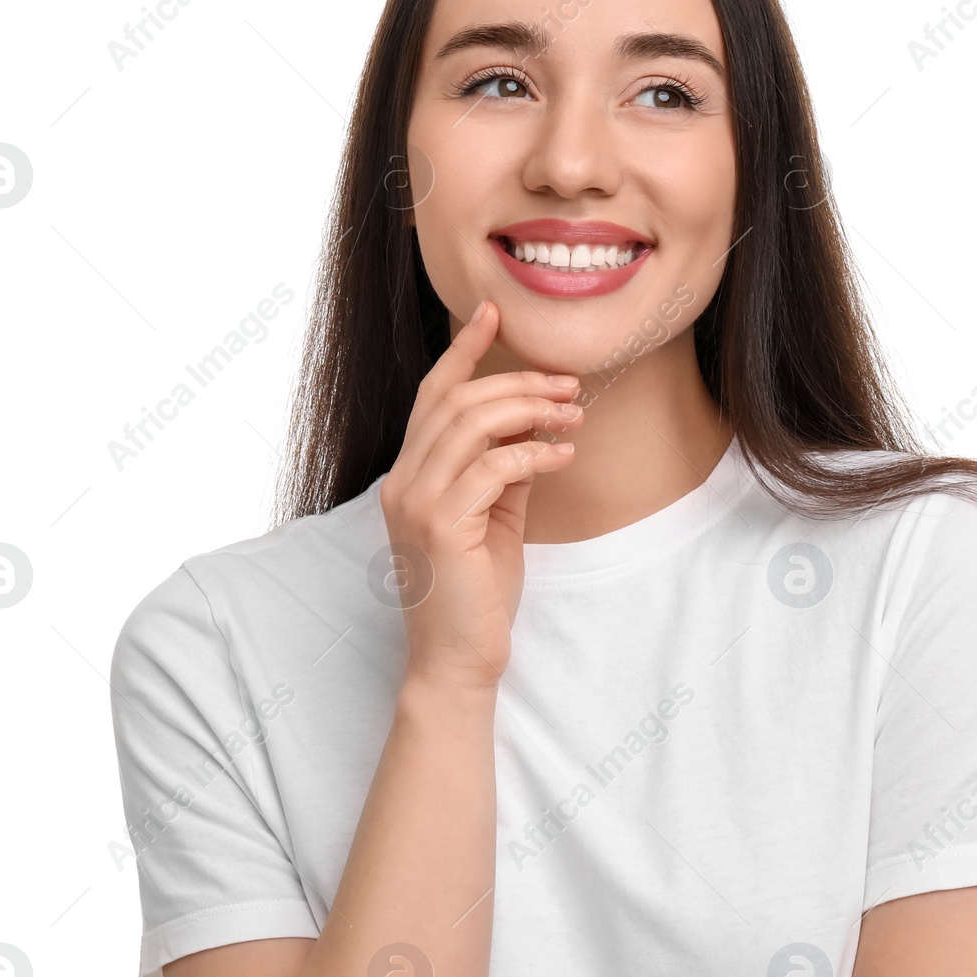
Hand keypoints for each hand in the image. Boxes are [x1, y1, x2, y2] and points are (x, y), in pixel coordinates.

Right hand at [377, 299, 581, 692]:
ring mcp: (417, 502)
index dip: (463, 351)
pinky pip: (494, 467)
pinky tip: (562, 457)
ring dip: (530, 410)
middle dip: (518, 381)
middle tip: (568, 383)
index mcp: (408, 477)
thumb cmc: (476, 595)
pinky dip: (534, 453)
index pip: (432, 396)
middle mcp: (403, 482)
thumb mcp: (494, 519)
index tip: (494, 314)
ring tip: (572, 415)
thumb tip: (534, 428)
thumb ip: (503, 471)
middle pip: (457, 401)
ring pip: (473, 424)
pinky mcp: (442, 525)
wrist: (456, 662)